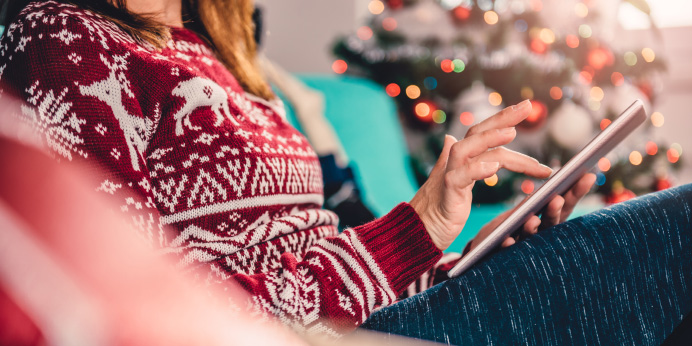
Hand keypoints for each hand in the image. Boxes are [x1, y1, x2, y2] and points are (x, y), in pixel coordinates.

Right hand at [410, 100, 552, 250]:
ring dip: (489, 139)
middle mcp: (454, 162)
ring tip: (512, 132)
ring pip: (466, 149)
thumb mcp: (451, 180)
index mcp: (461, 159)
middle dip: (502, 118)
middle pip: (477, 133)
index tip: (525, 107)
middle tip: (527, 106)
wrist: (418, 231)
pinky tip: (494, 167)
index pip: (482, 132)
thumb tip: (450, 137)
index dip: (502, 119)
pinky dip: (476, 169)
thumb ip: (456, 160)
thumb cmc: (437, 207)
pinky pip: (459, 177)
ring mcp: (448, 175)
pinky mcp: (446, 193)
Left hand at [468, 173, 596, 250]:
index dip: (575, 192)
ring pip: (531, 238)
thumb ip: (529, 206)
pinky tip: (507, 241)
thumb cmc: (500, 234)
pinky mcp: (504, 257)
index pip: (563, 205)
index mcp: (543, 222)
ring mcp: (523, 248)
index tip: (587, 176)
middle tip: (557, 199)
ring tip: (532, 220)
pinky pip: (506, 252)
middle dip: (555, 211)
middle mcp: (538, 236)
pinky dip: (508, 246)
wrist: (476, 257)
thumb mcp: (513, 216)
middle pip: (551, 221)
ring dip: (532, 228)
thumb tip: (549, 184)